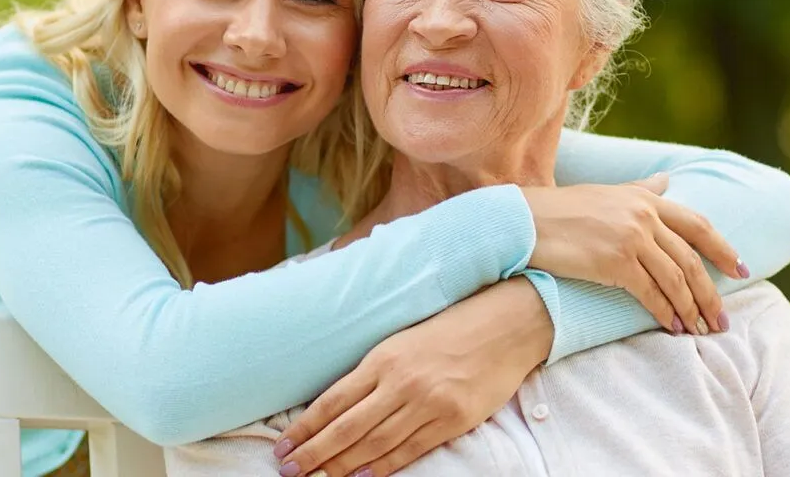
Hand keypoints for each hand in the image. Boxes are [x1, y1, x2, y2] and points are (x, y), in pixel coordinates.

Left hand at [273, 278, 550, 476]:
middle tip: (289, 471)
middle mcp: (400, 383)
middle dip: (314, 454)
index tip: (284, 447)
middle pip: (346, 428)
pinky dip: (382, 467)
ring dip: (341, 466)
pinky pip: (410, 450)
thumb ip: (371, 372)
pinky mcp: (453, 420)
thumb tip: (336, 406)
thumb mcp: (401, 341)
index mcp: (382, 359)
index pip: (332, 401)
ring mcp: (427, 403)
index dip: (305, 428)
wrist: (504, 326)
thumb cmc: (450, 330)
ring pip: (373, 444)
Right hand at [522, 172, 744, 335]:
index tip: (742, 271)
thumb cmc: (562, 210)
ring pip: (675, 279)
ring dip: (691, 309)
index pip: (698, 225)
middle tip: (721, 319)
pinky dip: (665, 313)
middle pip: (691, 259)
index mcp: (646, 199)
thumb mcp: (607, 193)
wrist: (525, 222)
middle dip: (710, 293)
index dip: (724, 250)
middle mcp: (644, 216)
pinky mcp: (614, 262)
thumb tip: (667, 180)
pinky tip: (672, 327)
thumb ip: (641, 189)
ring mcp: (631, 238)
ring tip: (700, 329)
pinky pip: (650, 293)